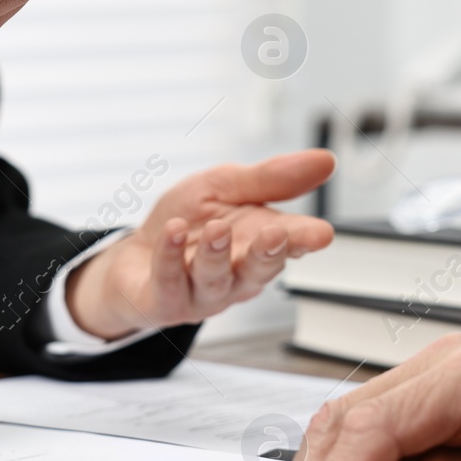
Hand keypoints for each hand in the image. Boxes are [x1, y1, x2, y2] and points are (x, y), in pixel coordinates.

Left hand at [64, 150, 335, 337]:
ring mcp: (202, 293)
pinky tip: (173, 232)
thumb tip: (326, 160)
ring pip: (215, 279)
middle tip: (277, 235)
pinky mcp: (165, 301)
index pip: (290, 243)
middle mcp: (236, 274)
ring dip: (217, 254)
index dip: (306, 239)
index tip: (322, 233)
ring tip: (217, 228)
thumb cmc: (188, 222)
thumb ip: (271, 178)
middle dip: (269, 254)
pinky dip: (171, 256)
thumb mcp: (226, 186)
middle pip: (258, 270)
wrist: (134, 255)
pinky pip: (170, 281)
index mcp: (257, 244)